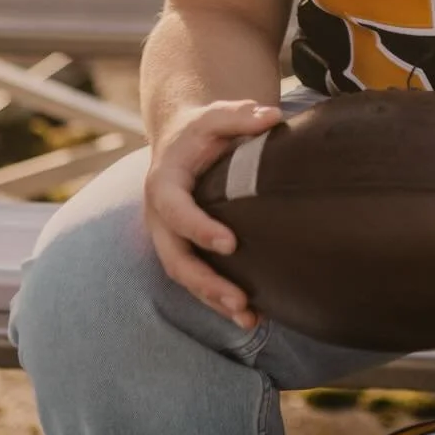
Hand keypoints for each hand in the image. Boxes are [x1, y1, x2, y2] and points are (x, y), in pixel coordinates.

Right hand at [143, 98, 282, 328]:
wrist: (182, 143)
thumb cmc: (202, 131)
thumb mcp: (216, 116)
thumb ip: (241, 115)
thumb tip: (274, 118)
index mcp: (164, 184)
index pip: (175, 209)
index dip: (199, 228)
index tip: (230, 243)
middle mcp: (160, 218)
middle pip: (175, 257)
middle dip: (205, 282)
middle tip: (240, 300)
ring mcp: (169, 238)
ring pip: (185, 277)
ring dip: (214, 300)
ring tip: (249, 319)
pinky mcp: (184, 251)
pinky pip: (197, 281)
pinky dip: (219, 301)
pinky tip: (252, 317)